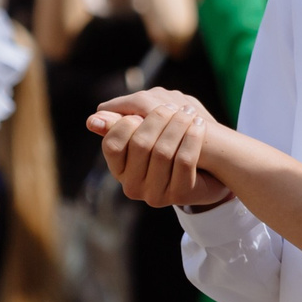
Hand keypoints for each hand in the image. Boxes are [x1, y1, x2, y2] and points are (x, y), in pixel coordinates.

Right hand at [90, 88, 230, 207]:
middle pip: (140, 144)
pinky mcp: (180, 194)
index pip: (112, 144)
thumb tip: (92, 120)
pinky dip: (191, 137)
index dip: (127, 123)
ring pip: (162, 151)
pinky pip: (184, 161)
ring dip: (177, 125)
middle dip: (157, 118)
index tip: (144, 106)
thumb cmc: (170, 144)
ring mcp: (155, 194)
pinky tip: (198, 124)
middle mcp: (132, 187)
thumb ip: (119, 124)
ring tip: (188, 112)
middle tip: (173, 106)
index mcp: (119, 169)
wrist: (209, 170)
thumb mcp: (144, 130)